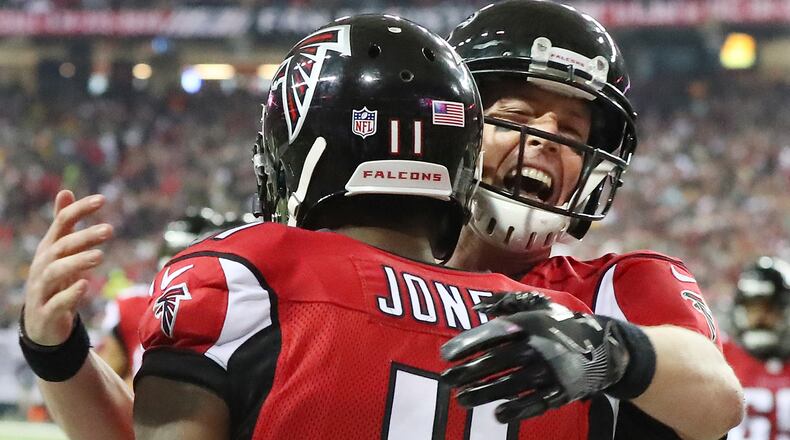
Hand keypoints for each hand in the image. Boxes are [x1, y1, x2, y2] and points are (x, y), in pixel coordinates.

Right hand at [23, 190, 112, 345]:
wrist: (40, 323)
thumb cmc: (54, 281)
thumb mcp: (58, 251)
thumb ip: (63, 223)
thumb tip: (65, 191)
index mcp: (49, 248)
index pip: (62, 223)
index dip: (80, 210)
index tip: (103, 199)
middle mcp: (43, 265)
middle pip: (61, 247)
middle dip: (84, 237)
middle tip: (110, 230)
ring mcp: (42, 289)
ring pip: (56, 272)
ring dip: (78, 262)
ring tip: (100, 256)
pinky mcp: (46, 311)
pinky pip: (56, 302)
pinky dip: (70, 294)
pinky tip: (86, 285)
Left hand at [441, 292, 629, 422]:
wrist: (603, 347)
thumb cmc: (559, 325)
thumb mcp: (538, 306)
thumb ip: (508, 302)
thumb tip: (478, 304)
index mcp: (530, 324)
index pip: (493, 333)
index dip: (467, 344)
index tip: (445, 355)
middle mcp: (538, 347)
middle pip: (496, 362)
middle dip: (468, 372)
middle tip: (446, 380)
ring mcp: (549, 371)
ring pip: (510, 384)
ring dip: (483, 393)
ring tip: (461, 399)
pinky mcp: (560, 391)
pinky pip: (536, 403)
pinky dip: (517, 409)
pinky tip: (498, 414)